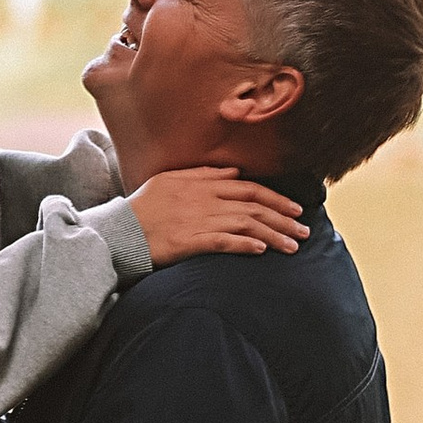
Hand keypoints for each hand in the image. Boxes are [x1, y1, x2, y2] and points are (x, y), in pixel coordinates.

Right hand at [128, 166, 308, 262]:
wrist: (117, 230)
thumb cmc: (141, 207)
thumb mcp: (169, 180)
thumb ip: (202, 174)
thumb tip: (233, 172)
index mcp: (201, 183)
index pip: (248, 189)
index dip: (276, 198)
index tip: (296, 209)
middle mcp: (204, 199)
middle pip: (254, 206)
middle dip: (284, 218)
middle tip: (305, 231)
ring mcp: (197, 220)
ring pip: (245, 224)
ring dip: (273, 235)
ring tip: (294, 246)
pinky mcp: (189, 241)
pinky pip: (223, 242)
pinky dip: (245, 244)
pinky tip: (263, 250)